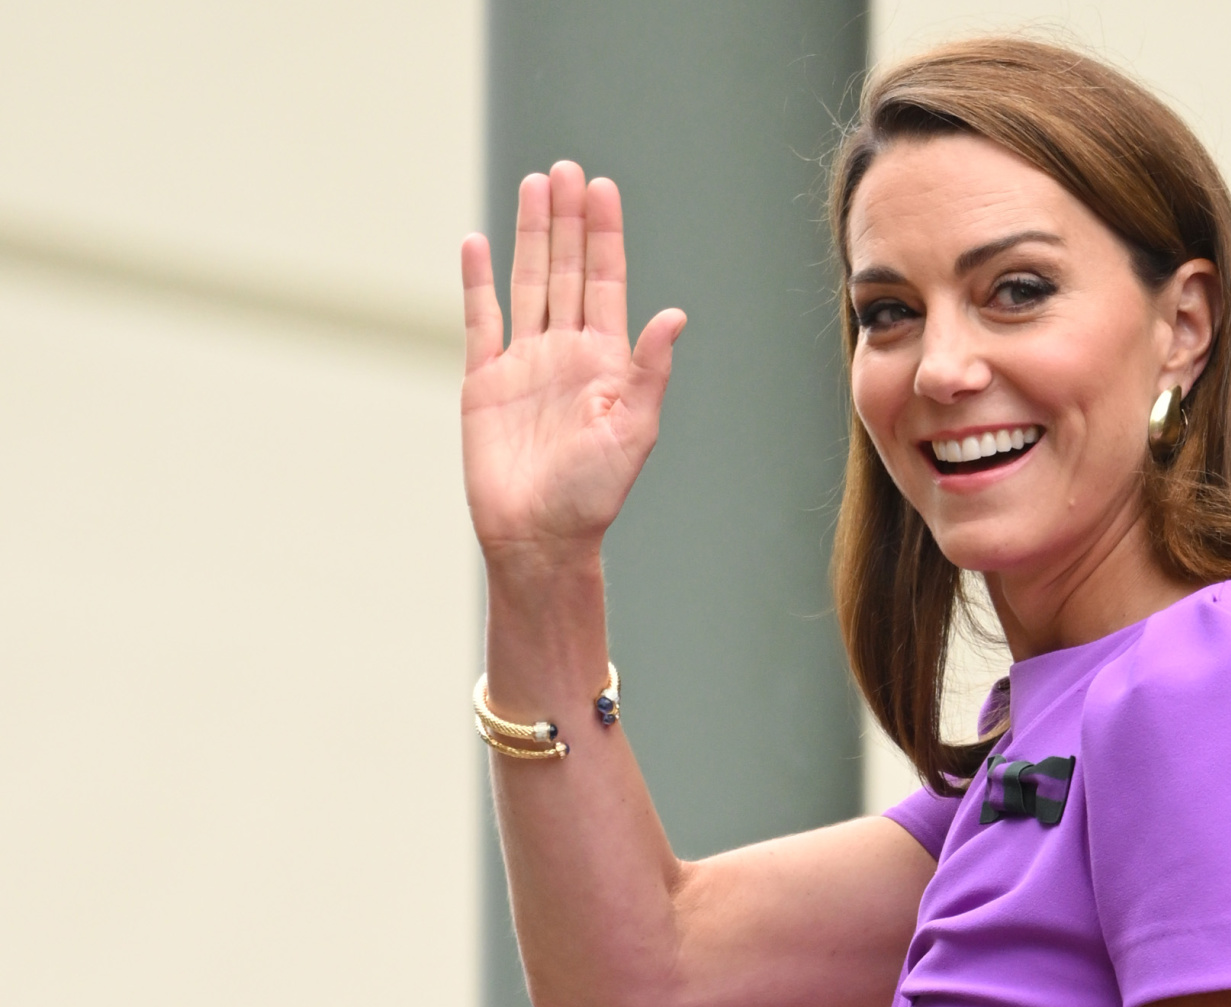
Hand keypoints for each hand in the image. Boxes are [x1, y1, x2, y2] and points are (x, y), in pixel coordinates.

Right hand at [460, 161, 685, 564]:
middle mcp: (566, 352)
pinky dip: (478, 282)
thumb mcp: (635, 430)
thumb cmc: (594, 494)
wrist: (538, 537)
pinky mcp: (483, 380)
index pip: (605, 281)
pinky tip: (478, 243)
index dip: (604, 235)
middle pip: (565, 269)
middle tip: (568, 169)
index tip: (603, 188)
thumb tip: (675, 314)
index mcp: (606, 360)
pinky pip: (480, 319)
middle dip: (568, 220)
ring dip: (529, 235)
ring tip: (534, 186)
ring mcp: (524, 362)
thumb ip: (650, 370)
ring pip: (527, 283)